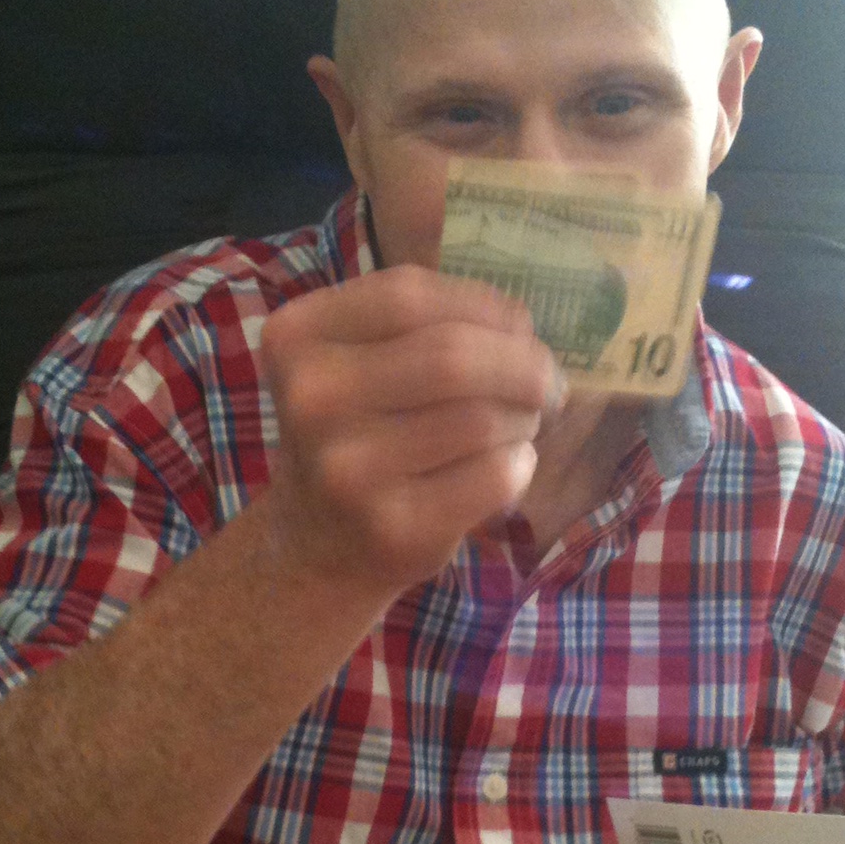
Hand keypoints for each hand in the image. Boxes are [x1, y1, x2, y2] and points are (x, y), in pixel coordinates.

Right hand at [261, 266, 563, 590]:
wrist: (317, 548)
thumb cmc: (356, 438)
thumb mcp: (356, 365)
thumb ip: (424, 325)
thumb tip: (520, 324)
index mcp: (297, 339)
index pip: (407, 295)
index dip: (482, 306)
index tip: (522, 328)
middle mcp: (312, 400)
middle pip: (451, 356)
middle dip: (523, 364)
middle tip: (548, 384)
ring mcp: (349, 469)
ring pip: (482, 419)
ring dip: (524, 418)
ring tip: (519, 427)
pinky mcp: (395, 527)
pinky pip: (495, 475)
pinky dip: (520, 465)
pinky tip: (508, 469)